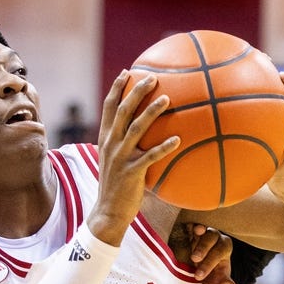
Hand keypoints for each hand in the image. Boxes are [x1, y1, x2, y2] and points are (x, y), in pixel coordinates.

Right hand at [88, 71, 179, 244]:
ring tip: (167, 99)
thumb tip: (143, 134)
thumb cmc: (117, 186)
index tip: (127, 72)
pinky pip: (150, 156)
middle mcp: (110, 144)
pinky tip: (178, 140)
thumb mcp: (115, 161)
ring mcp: (120, 158)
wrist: (108, 212)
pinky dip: (163, 147)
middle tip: (152, 77)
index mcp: (105, 139)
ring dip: (151, 112)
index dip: (117, 88)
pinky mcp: (131, 172)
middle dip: (136, 91)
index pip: (109, 108)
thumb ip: (125, 145)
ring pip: (135, 128)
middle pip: (122, 111)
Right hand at [184, 224, 238, 283]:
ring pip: (199, 228)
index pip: (220, 250)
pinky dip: (184, 227)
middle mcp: (212, 238)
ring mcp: (197, 233)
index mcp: (223, 249)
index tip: (198, 276)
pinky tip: (180, 231)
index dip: (210, 262)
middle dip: (203, 248)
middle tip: (194, 259)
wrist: (190, 278)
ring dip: (195, 235)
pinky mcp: (184, 231)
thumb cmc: (208, 282)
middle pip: (211, 236)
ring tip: (188, 245)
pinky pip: (186, 225)